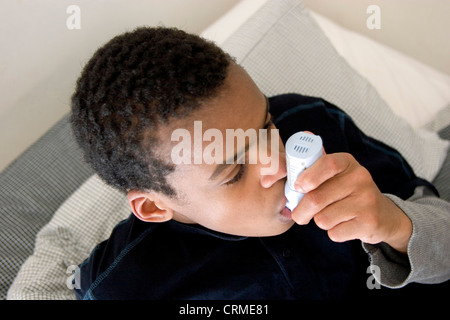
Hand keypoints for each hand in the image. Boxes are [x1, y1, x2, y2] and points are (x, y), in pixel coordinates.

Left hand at [291, 152, 411, 253]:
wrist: (384, 216)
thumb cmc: (348, 193)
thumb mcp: (338, 174)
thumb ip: (318, 162)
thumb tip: (304, 134)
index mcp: (348, 163)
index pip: (327, 163)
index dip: (308, 176)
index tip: (297, 187)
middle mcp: (360, 178)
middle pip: (316, 198)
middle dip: (301, 211)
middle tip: (298, 215)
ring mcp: (367, 201)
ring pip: (323, 218)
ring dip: (319, 222)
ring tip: (330, 216)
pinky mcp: (370, 223)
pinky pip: (335, 233)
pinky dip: (333, 233)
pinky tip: (344, 226)